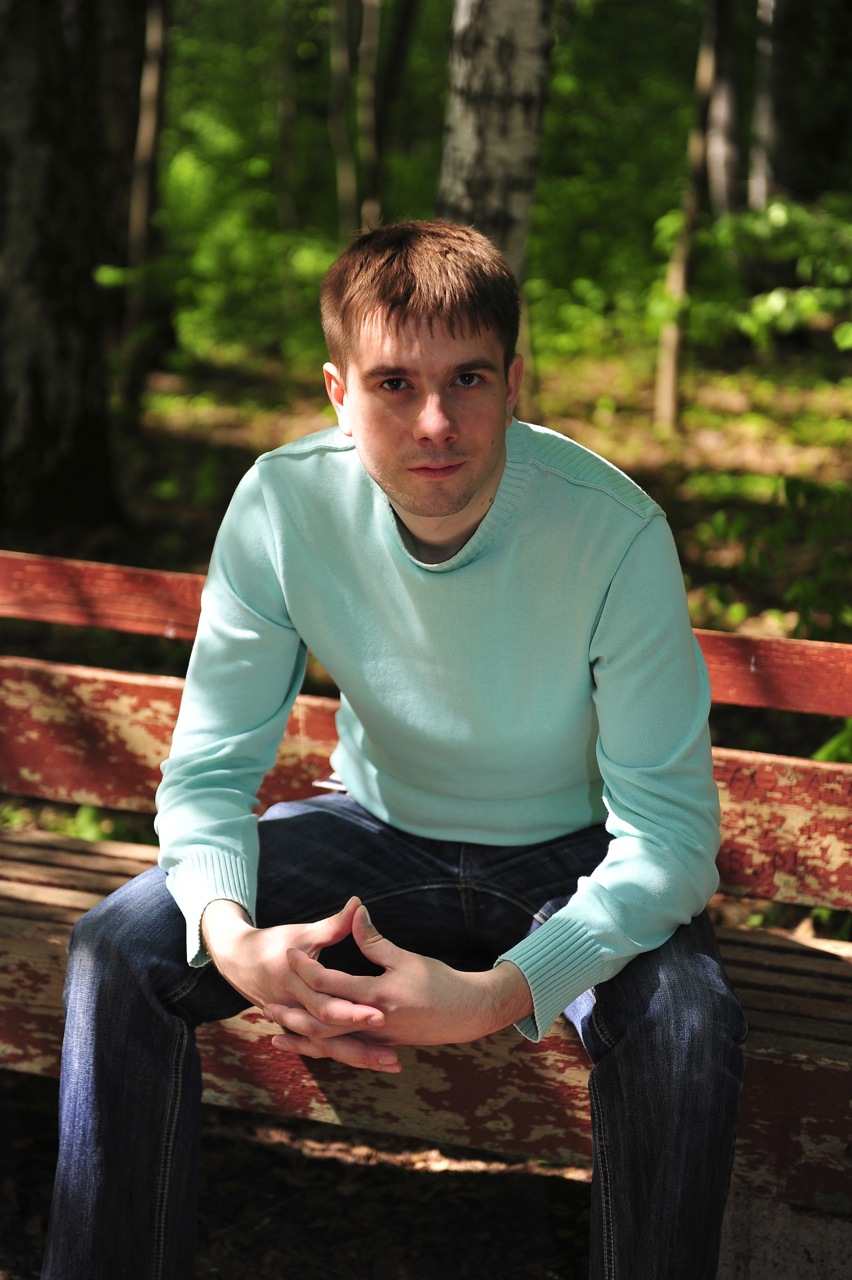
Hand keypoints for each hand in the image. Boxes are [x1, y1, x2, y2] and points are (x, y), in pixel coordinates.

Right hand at [201, 897, 401, 1072]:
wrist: (238, 960)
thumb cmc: (274, 942)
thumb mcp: (303, 933)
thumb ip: (334, 924)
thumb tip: (359, 905)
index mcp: (295, 985)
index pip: (327, 1005)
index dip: (353, 1011)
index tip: (382, 1014)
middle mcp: (295, 1009)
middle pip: (330, 1035)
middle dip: (361, 1046)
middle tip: (393, 1055)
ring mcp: (296, 1022)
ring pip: (328, 1047)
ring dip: (358, 1057)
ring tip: (392, 1063)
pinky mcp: (299, 1027)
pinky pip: (322, 1047)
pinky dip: (345, 1055)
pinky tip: (370, 1062)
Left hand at [267, 905, 532, 1063]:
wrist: (465, 1013)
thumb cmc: (438, 982)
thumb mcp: (405, 958)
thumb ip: (374, 940)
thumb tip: (356, 911)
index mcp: (376, 995)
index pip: (332, 983)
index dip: (308, 968)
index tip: (291, 953)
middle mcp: (372, 1021)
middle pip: (322, 1020)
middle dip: (294, 1014)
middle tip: (266, 1004)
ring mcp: (375, 1037)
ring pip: (331, 1042)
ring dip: (302, 1038)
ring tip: (276, 1033)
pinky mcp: (378, 1045)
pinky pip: (344, 1049)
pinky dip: (322, 1048)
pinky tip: (306, 1046)